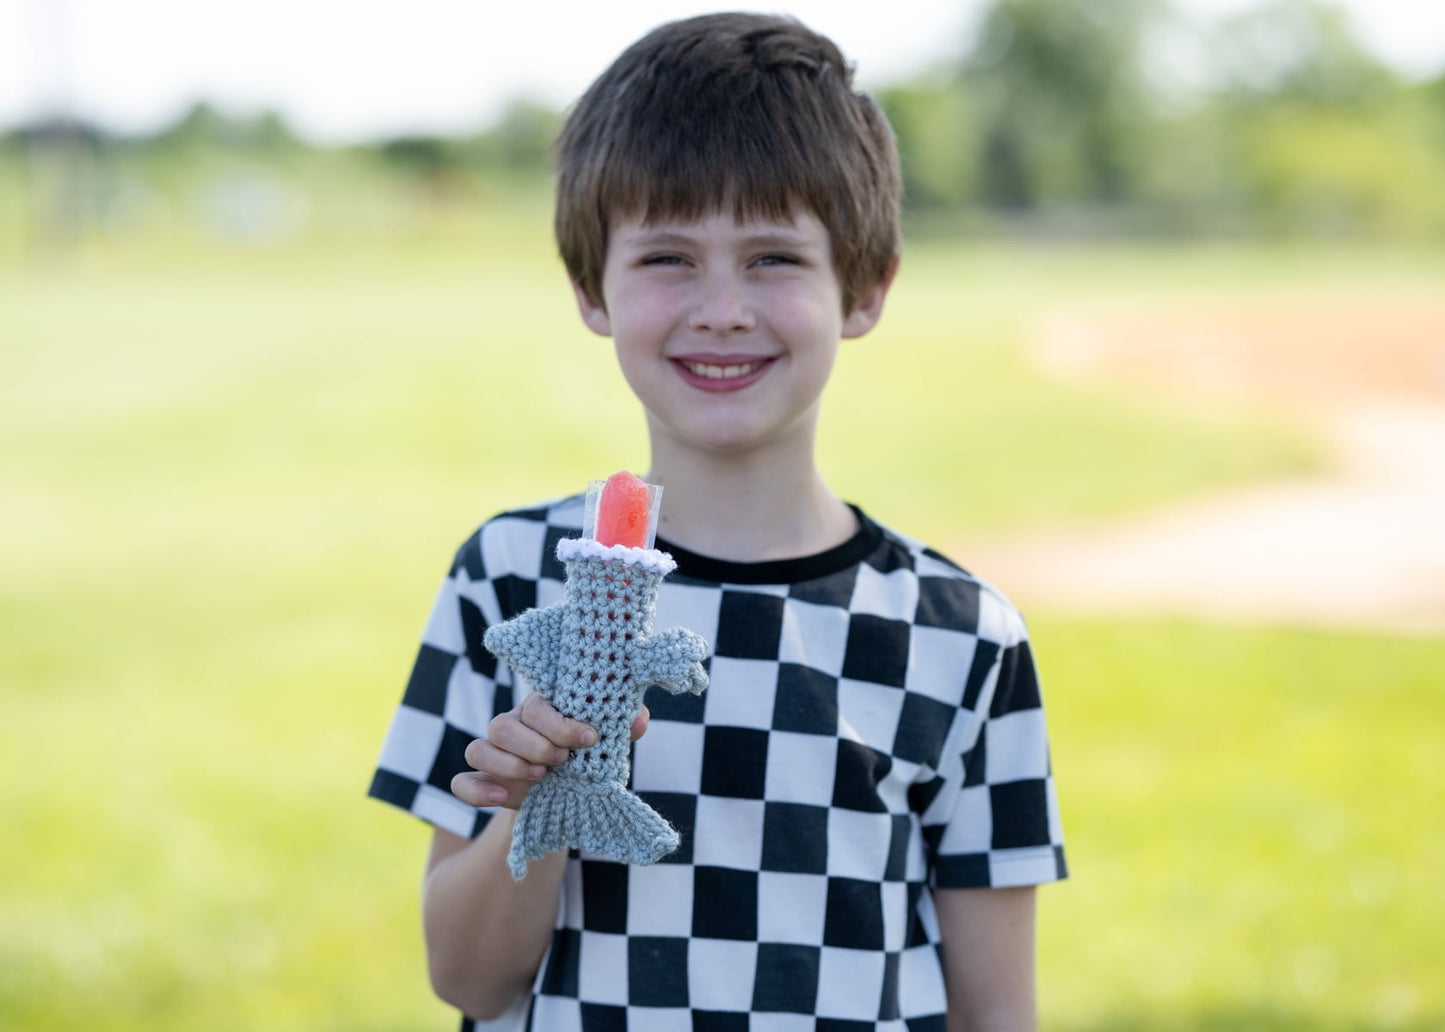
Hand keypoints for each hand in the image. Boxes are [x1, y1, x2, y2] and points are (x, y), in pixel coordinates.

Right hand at [450, 694, 649, 809]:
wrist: (569, 794)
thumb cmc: (587, 756)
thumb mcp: (607, 742)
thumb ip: (622, 727)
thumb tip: (637, 720)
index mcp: (540, 709)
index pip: (535, 705)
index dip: (560, 722)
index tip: (589, 739)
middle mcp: (512, 727)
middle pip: (501, 724)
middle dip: (535, 745)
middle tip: (562, 761)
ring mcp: (494, 756)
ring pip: (478, 749)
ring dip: (508, 764)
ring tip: (540, 777)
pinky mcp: (485, 784)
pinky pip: (462, 783)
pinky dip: (477, 790)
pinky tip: (502, 799)